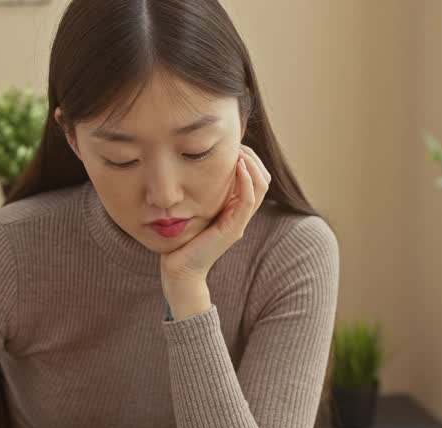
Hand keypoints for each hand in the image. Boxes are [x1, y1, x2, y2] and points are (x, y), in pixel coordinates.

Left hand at [161, 145, 270, 319]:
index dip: (249, 157)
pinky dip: (246, 181)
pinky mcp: (233, 229)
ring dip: (252, 164)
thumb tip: (192, 164)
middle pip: (263, 178)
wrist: (178, 270)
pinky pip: (248, 200)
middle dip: (253, 156)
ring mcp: (240, 222)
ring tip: (239, 151)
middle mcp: (241, 214)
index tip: (233, 143)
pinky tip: (237, 166)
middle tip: (237, 143)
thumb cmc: (181, 239)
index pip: (255, 177)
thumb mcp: (193, 207)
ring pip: (261, 186)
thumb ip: (201, 191)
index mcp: (235, 208)